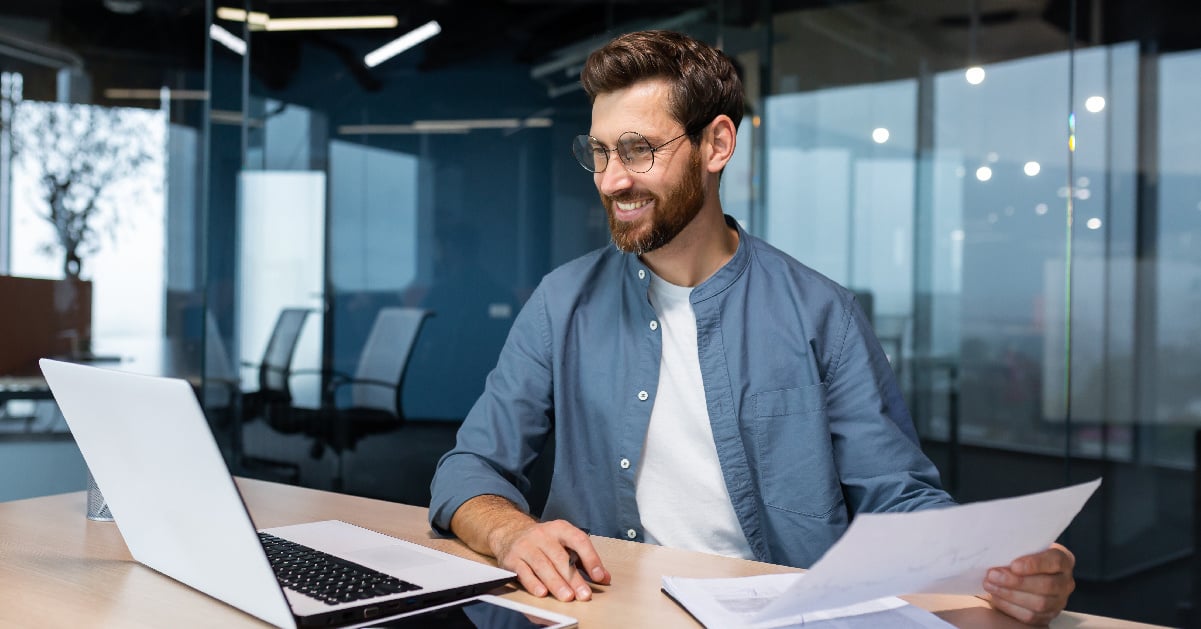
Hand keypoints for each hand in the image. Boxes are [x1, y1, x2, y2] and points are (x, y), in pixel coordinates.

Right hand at [489, 518, 610, 601]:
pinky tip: (542, 593)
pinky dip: (533, 583)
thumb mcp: (564, 543)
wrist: (510, 532)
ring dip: (556, 583)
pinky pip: (524, 572)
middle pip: (560, 557)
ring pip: (542, 565)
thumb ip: (584, 560)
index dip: (590, 559)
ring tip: (567, 596)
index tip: (599, 576)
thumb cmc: (543, 541)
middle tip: (584, 594)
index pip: (578, 541)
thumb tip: (604, 577)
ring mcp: (526, 546)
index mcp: (560, 529)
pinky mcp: (512, 558)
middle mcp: (542, 535)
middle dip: (573, 578)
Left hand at [984, 543, 1074, 624]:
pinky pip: (1030, 616)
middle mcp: (1065, 582)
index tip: (1014, 565)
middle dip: (1017, 581)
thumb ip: (1018, 549)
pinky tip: (996, 596)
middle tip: (993, 575)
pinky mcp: (1047, 616)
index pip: (1055, 561)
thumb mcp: (1024, 548)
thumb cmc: (1023, 557)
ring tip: (990, 585)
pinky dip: (1010, 606)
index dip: (1035, 564)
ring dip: (1010, 594)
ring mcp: (1059, 601)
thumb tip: (999, 552)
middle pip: (1047, 585)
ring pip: (1039, 603)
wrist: (1023, 574)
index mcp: (1064, 560)